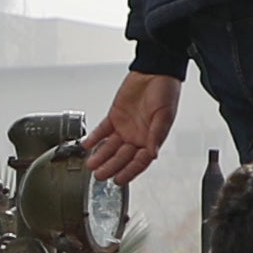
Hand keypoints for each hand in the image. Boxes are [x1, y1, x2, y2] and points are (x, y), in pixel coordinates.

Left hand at [75, 72, 178, 187]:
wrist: (155, 71)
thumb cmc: (166, 91)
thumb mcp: (165, 115)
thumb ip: (156, 135)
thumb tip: (153, 153)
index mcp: (151, 139)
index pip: (139, 162)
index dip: (129, 172)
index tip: (118, 181)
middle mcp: (137, 136)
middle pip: (121, 157)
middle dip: (110, 167)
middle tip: (99, 176)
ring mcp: (125, 127)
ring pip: (109, 147)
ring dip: (100, 156)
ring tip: (90, 165)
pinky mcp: (114, 117)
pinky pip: (102, 130)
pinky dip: (94, 138)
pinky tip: (87, 145)